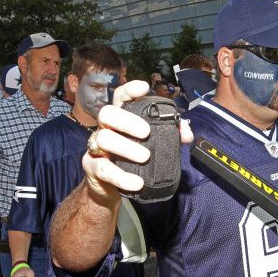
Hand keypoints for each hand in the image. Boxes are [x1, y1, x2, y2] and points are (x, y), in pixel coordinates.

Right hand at [82, 80, 193, 198]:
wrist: (110, 189)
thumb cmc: (132, 161)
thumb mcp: (151, 146)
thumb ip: (170, 136)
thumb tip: (186, 133)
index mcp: (119, 119)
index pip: (120, 97)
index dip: (130, 90)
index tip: (144, 88)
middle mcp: (105, 129)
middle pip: (107, 113)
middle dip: (126, 120)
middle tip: (146, 132)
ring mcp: (96, 148)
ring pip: (103, 138)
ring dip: (125, 147)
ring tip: (145, 157)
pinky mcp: (91, 167)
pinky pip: (102, 169)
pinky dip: (120, 177)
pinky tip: (136, 183)